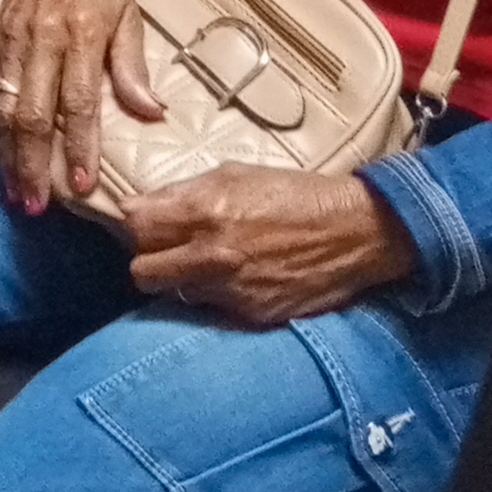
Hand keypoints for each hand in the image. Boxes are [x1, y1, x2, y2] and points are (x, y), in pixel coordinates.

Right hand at [0, 0, 162, 212]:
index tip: (82, 186)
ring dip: (7, 154)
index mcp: (80, 33)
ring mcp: (13, 37)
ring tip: (15, 192)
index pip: (77, 103)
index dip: (79, 147)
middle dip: (33, 165)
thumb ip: (131, 66)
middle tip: (37, 205)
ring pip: (2, 106)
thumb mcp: (129, 15)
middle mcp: (42, 38)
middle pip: (31, 114)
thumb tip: (149, 113)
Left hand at [116, 166, 417, 326]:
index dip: (135, 224)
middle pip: (142, 272)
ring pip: (175, 294)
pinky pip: (213, 310)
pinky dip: (217, 297)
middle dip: (148, 260)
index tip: (144, 222)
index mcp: (206, 211)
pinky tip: (238, 279)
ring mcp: (232, 291)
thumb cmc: (295, 194)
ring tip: (206, 263)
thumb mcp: (235, 174)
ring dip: (182, 281)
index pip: (135, 228)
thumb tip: (138, 206)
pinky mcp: (252, 316)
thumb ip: (183, 192)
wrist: (355, 232)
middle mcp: (213, 255)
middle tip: (165, 250)